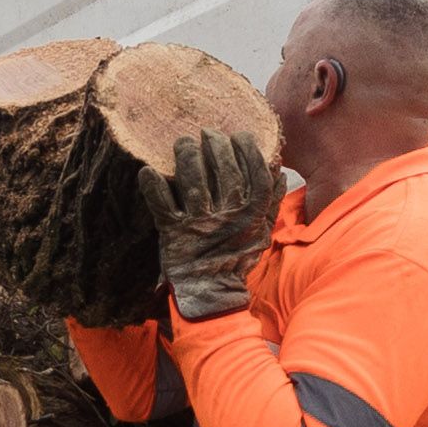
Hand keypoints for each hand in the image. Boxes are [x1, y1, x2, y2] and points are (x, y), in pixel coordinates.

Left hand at [137, 129, 277, 321]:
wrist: (211, 294)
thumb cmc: (236, 258)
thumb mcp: (262, 233)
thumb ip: (271, 203)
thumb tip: (278, 170)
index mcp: (252, 215)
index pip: (256, 173)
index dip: (249, 149)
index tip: (241, 135)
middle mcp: (228, 217)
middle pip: (224, 170)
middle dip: (216, 144)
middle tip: (208, 132)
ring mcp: (199, 224)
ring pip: (193, 180)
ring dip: (187, 155)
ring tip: (183, 142)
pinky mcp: (174, 232)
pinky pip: (162, 204)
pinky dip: (153, 186)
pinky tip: (149, 171)